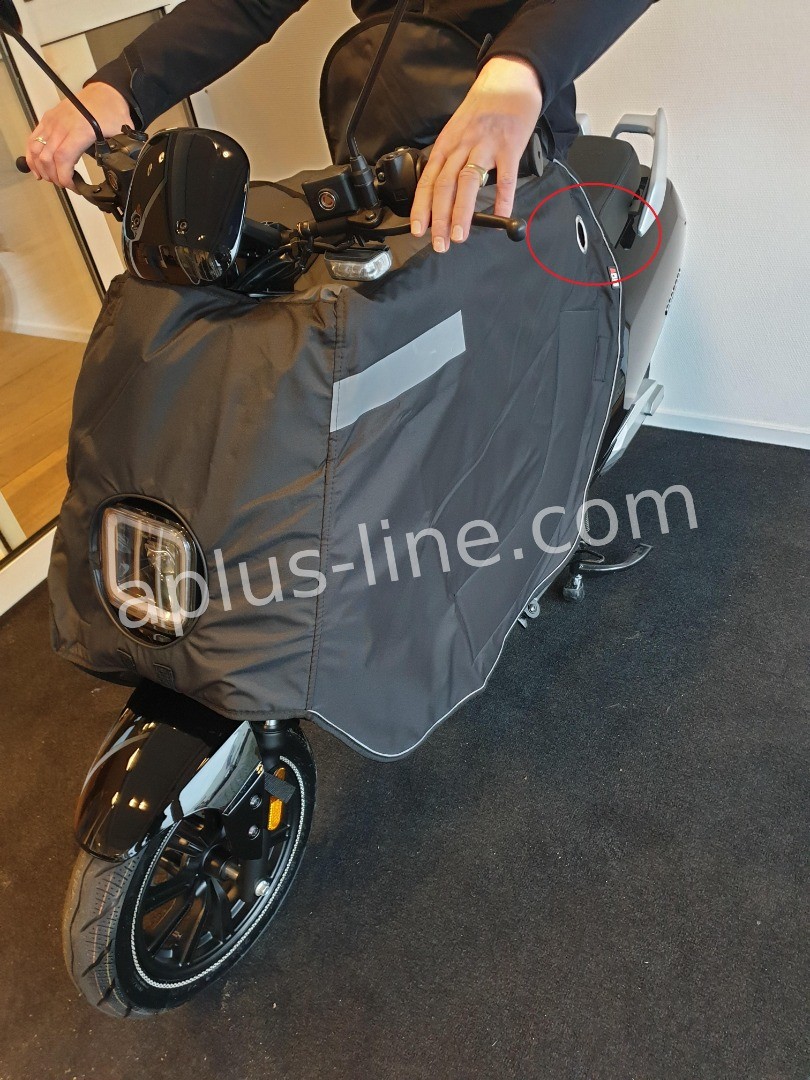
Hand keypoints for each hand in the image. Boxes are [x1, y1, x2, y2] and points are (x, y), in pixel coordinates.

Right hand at [25, 83, 133, 188]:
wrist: (103, 92)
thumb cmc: (111, 112)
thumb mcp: (120, 134)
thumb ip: (116, 152)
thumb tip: (116, 169)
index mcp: (80, 130)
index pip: (63, 158)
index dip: (65, 177)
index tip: (74, 187)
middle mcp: (62, 125)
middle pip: (47, 157)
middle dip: (55, 177)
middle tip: (65, 185)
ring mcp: (52, 121)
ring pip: (36, 149)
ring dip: (41, 168)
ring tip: (51, 179)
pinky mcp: (47, 119)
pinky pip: (33, 139)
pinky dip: (32, 155)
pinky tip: (37, 168)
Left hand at [410, 55, 542, 251]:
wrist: (509, 80)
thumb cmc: (483, 110)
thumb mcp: (457, 132)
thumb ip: (450, 161)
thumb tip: (443, 196)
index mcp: (446, 144)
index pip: (428, 181)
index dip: (421, 208)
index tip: (418, 230)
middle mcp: (462, 145)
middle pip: (445, 186)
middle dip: (439, 218)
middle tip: (439, 243)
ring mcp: (486, 145)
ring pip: (468, 183)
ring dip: (462, 213)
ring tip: (459, 236)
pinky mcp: (510, 146)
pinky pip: (506, 177)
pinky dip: (503, 199)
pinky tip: (501, 216)